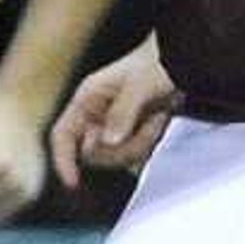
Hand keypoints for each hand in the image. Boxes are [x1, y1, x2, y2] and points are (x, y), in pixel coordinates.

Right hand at [49, 35, 179, 186]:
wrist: (182, 61)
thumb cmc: (157, 62)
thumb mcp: (140, 85)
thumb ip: (122, 114)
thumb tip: (108, 142)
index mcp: (87, 99)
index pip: (62, 135)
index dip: (63, 160)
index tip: (73, 182)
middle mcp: (95, 115)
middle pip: (93, 154)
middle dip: (122, 147)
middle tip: (146, 125)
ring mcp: (113, 126)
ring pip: (116, 156)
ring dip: (141, 142)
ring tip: (156, 118)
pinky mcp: (130, 133)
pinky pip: (134, 154)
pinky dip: (148, 144)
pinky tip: (157, 123)